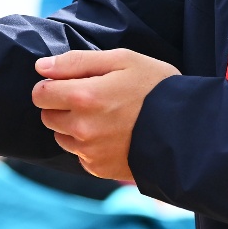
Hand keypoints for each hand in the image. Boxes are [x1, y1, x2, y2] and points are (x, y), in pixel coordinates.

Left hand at [30, 49, 179, 179]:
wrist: (187, 130)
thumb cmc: (155, 87)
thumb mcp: (122, 60)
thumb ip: (76, 62)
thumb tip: (41, 67)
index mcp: (84, 97)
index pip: (40, 93)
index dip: (52, 84)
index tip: (70, 82)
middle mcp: (81, 128)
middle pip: (47, 116)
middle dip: (61, 105)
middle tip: (90, 97)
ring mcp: (89, 152)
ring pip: (61, 136)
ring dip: (72, 126)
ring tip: (103, 116)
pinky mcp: (98, 168)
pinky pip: (79, 154)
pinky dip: (87, 145)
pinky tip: (111, 134)